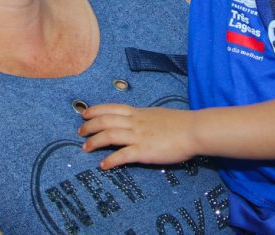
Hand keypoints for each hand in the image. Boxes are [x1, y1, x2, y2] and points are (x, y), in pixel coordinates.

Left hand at [78, 104, 197, 169]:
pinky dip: (110, 160)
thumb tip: (136, 122)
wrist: (194, 130)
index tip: (85, 114)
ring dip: (94, 141)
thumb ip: (144, 119)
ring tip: (85, 148)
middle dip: (90, 126)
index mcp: (139, 112)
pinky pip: (123, 155)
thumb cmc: (180, 123)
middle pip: (106, 120)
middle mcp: (135, 122)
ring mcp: (139, 136)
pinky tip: (103, 166)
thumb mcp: (157, 115)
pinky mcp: (144, 151)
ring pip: (110, 135)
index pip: (112, 108)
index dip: (96, 110)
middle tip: (80, 132)